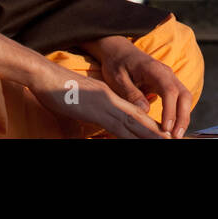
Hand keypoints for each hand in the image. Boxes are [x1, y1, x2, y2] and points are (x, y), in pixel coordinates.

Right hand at [30, 61, 169, 138]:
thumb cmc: (58, 89)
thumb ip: (95, 109)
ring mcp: (106, 104)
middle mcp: (112, 100)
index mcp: (109, 96)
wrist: (46, 76)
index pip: (134, 113)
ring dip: (150, 134)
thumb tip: (99, 117)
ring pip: (134, 123)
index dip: (149, 125)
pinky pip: (118, 127)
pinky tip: (140, 141)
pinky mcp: (98, 111)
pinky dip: (131, 136)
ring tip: (165, 141)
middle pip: (139, 118)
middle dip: (155, 131)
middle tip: (171, 140)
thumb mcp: (82, 100)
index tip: (162, 134)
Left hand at [98, 43, 193, 137]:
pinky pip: (179, 99)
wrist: (118, 50)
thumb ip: (131, 93)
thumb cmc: (116, 64)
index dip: (170, 111)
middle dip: (182, 117)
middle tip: (175, 137)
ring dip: (183, 117)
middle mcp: (166, 73)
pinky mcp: (168, 84)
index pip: (169, 91)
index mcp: (154, 69)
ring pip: (184, 97)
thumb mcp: (117, 78)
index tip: (166, 128)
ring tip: (175, 135)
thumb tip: (145, 111)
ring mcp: (169, 78)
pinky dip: (179, 113)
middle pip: (183, 95)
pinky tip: (173, 126)